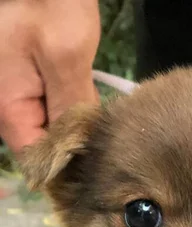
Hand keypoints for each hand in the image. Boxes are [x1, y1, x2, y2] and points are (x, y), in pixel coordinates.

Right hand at [0, 0, 100, 153]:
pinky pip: (47, 110)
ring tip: (98, 125)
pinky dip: (68, 110)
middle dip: (71, 144)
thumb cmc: (51, 7)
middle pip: (40, 144)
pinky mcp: (26, 84)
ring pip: (46, 128)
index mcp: (8, 107)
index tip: (93, 164)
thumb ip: (71, 104)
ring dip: (72, 127)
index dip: (63, 165)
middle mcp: (6, 107)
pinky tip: (88, 105)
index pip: (34, 157)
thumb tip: (77, 144)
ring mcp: (15, 95)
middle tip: (102, 140)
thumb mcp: (67, 56)